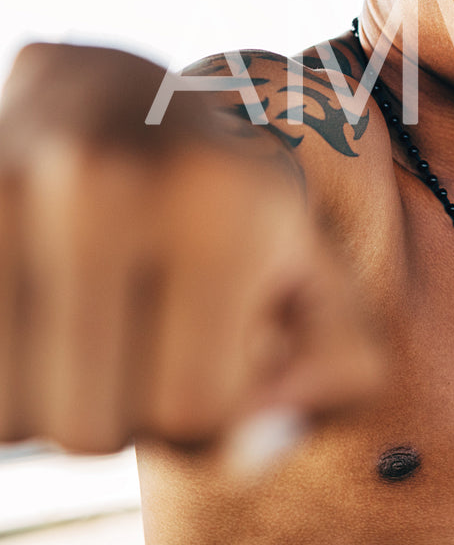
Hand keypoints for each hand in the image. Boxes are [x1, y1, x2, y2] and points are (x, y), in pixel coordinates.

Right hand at [0, 44, 381, 457]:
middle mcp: (110, 188)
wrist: (109, 94)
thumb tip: (253, 450)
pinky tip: (34, 313)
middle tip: (143, 338)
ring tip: (87, 324)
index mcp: (226, 210)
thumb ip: (330, 368)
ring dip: (50, 399)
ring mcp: (8, 189)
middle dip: (126, 409)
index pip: (195, 411)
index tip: (212, 350)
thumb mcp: (314, 270)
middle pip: (91, 429)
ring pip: (12, 417)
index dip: (207, 410)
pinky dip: (3, 369)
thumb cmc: (227, 202)